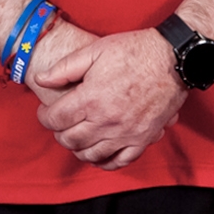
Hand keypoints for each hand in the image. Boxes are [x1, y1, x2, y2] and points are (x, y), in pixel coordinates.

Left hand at [31, 27, 189, 168]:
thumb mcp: (96, 50)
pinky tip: (98, 154)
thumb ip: (65, 68)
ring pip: (91, 154)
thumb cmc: (134, 50)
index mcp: (91, 98)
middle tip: (60, 124)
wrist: (173, 58)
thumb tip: (40, 80)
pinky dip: (104, 162)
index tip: (44, 112)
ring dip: (78, 149)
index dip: (44, 117)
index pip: (56, 120)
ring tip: (77, 137)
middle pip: (70, 140)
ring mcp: (125, 133)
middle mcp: (106, 121)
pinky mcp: (142, 139)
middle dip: (59, 134)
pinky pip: (118, 161)